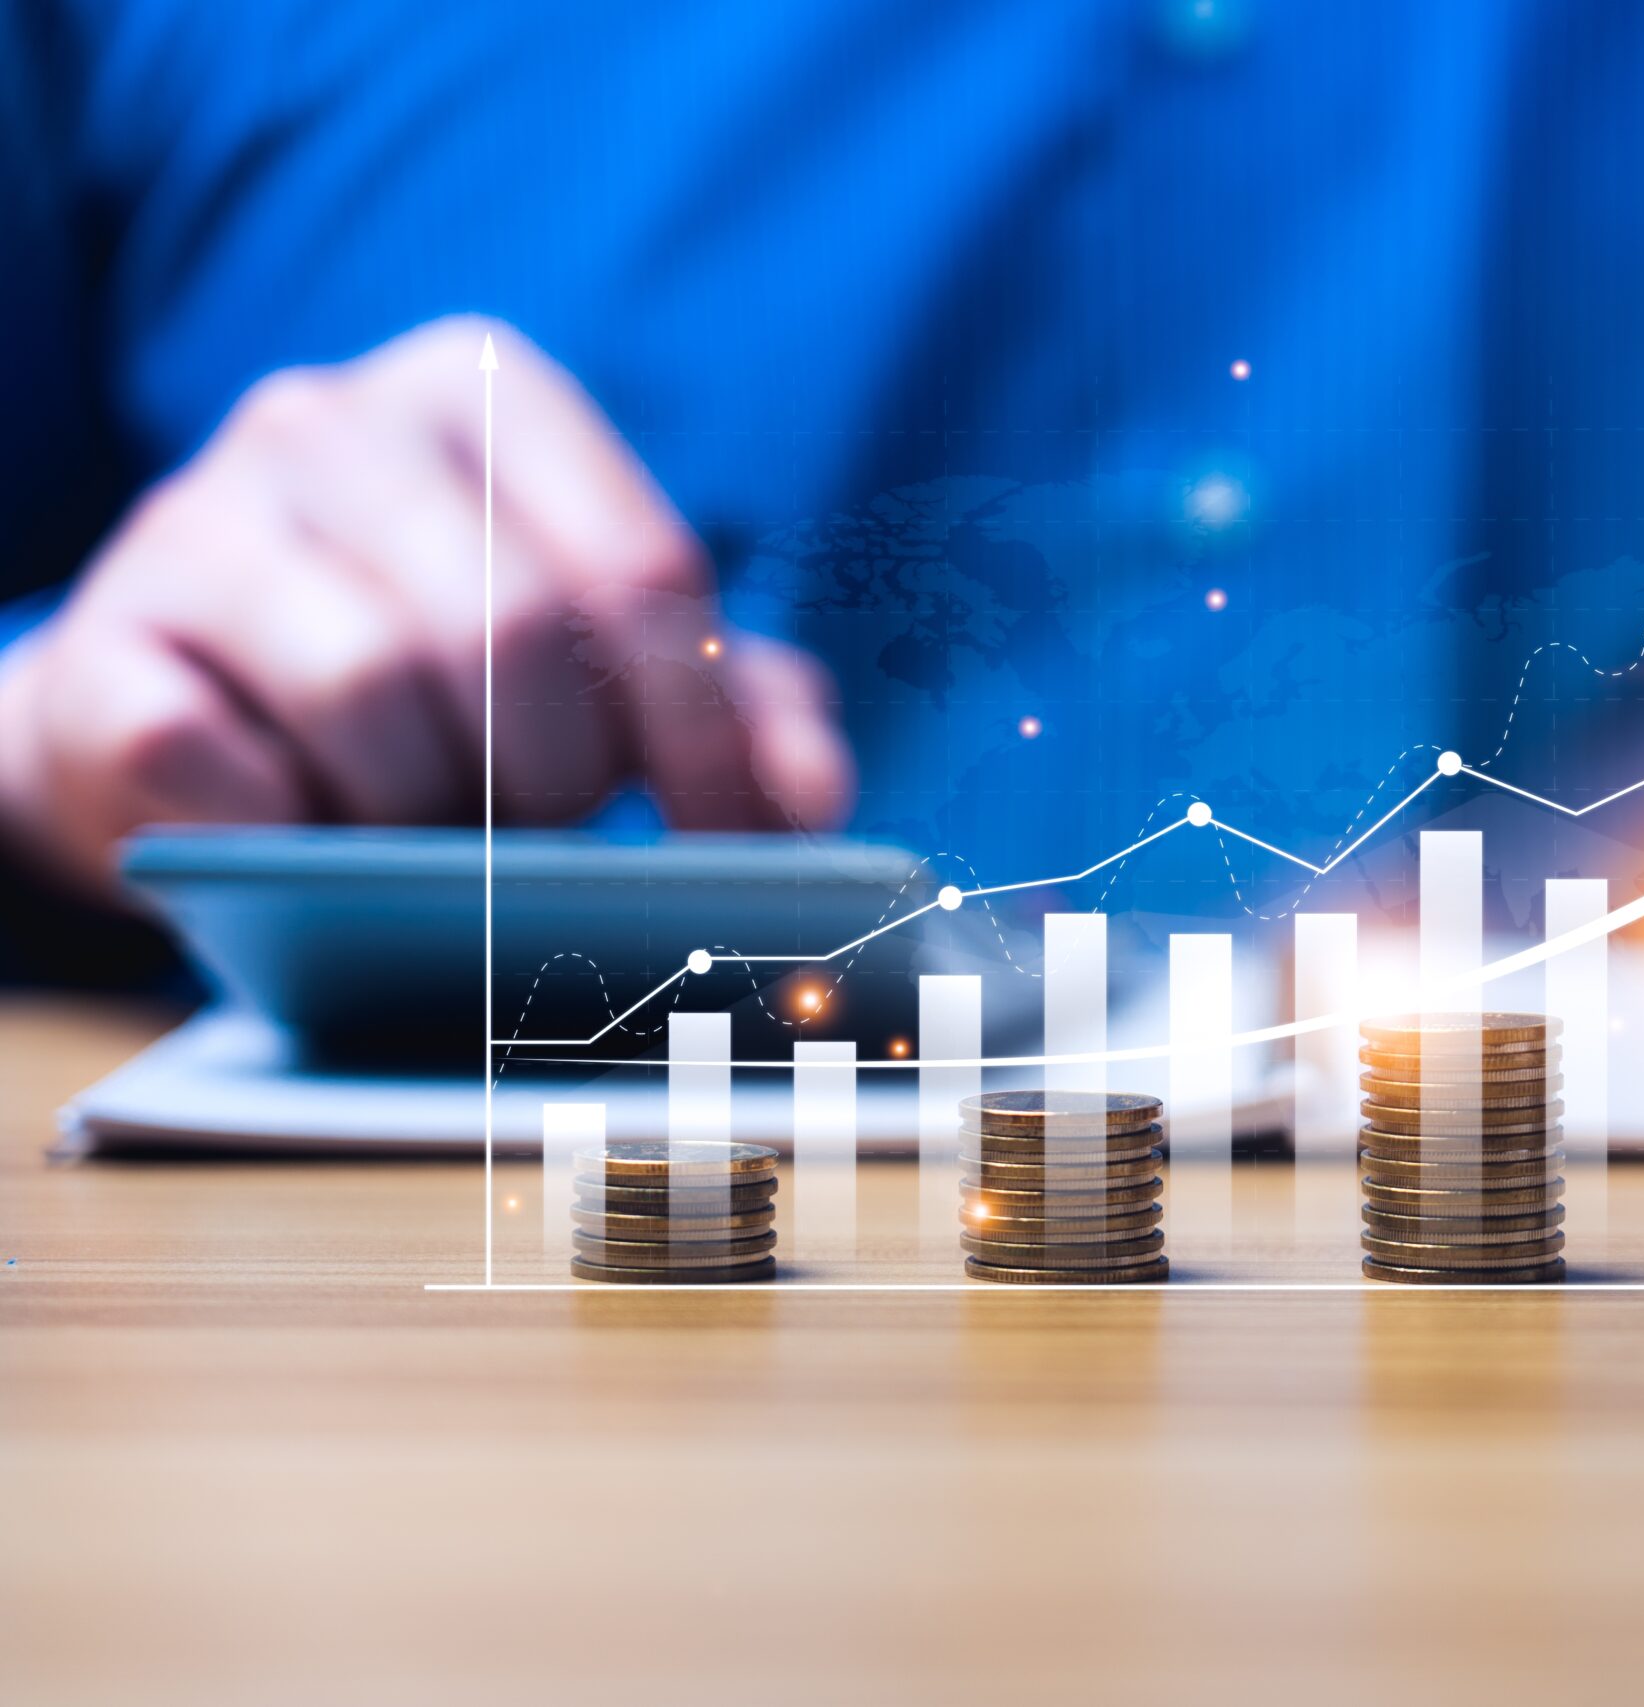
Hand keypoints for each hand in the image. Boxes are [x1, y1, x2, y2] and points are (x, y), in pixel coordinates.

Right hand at [0, 316, 852, 893]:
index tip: (728, 845)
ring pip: (372, 682)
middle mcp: (333, 417)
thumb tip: (817, 793)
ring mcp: (198, 515)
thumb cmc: (432, 690)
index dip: (705, 736)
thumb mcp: (597, 671)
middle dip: (560, 775)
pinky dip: (288, 829)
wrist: (183, 728)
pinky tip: (301, 825)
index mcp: (483, 388)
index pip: (646, 568)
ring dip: (426, 809)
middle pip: (515, 625)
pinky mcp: (101, 642)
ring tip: (423, 829)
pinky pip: (223, 759)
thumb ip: (731, 707)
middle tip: (545, 834)